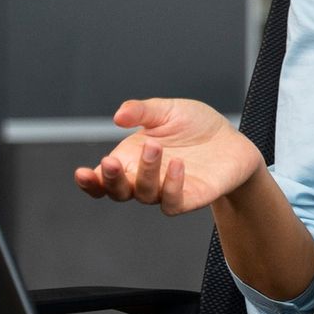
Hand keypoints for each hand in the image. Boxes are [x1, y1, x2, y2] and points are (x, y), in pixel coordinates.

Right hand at [73, 98, 263, 215]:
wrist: (232, 139)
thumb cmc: (195, 126)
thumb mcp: (166, 110)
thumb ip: (141, 111)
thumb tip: (118, 116)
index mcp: (130, 159)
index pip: (101, 179)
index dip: (89, 181)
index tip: (81, 172)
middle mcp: (144, 179)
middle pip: (117, 191)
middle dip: (110, 179)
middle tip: (111, 161)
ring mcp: (166, 191)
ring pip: (145, 194)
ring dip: (146, 172)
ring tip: (155, 147)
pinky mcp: (190, 198)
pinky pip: (173, 202)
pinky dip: (172, 186)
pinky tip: (178, 165)